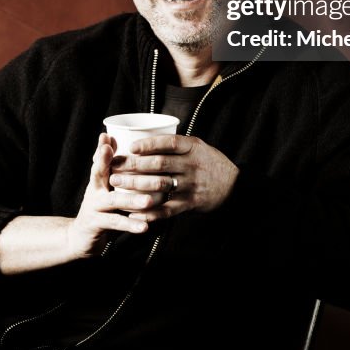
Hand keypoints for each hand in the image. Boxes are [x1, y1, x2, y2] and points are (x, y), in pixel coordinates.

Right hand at [66, 133, 165, 257]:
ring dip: (131, 200)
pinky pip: (115, 224)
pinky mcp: (96, 225)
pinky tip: (144, 227)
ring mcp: (94, 208)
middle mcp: (93, 190)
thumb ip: (108, 162)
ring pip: (113, 201)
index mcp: (97, 179)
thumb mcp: (102, 185)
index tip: (106, 137)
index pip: (98, 159)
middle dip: (105, 162)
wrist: (81, 237)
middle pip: (98, 174)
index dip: (102, 149)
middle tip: (116, 154)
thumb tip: (112, 135)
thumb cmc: (99, 205)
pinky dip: (131, 225)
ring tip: (149, 200)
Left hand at [109, 134, 238, 221]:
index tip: (130, 147)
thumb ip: (178, 144)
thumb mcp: (199, 147)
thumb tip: (148, 138)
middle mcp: (191, 165)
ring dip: (136, 186)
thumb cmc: (211, 163)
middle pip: (159, 164)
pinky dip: (150, 211)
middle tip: (115, 166)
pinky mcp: (191, 203)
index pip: (168, 143)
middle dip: (134, 165)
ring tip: (118, 186)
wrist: (234, 186)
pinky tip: (135, 212)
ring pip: (160, 185)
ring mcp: (191, 184)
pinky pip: (168, 209)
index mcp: (192, 147)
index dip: (148, 144)